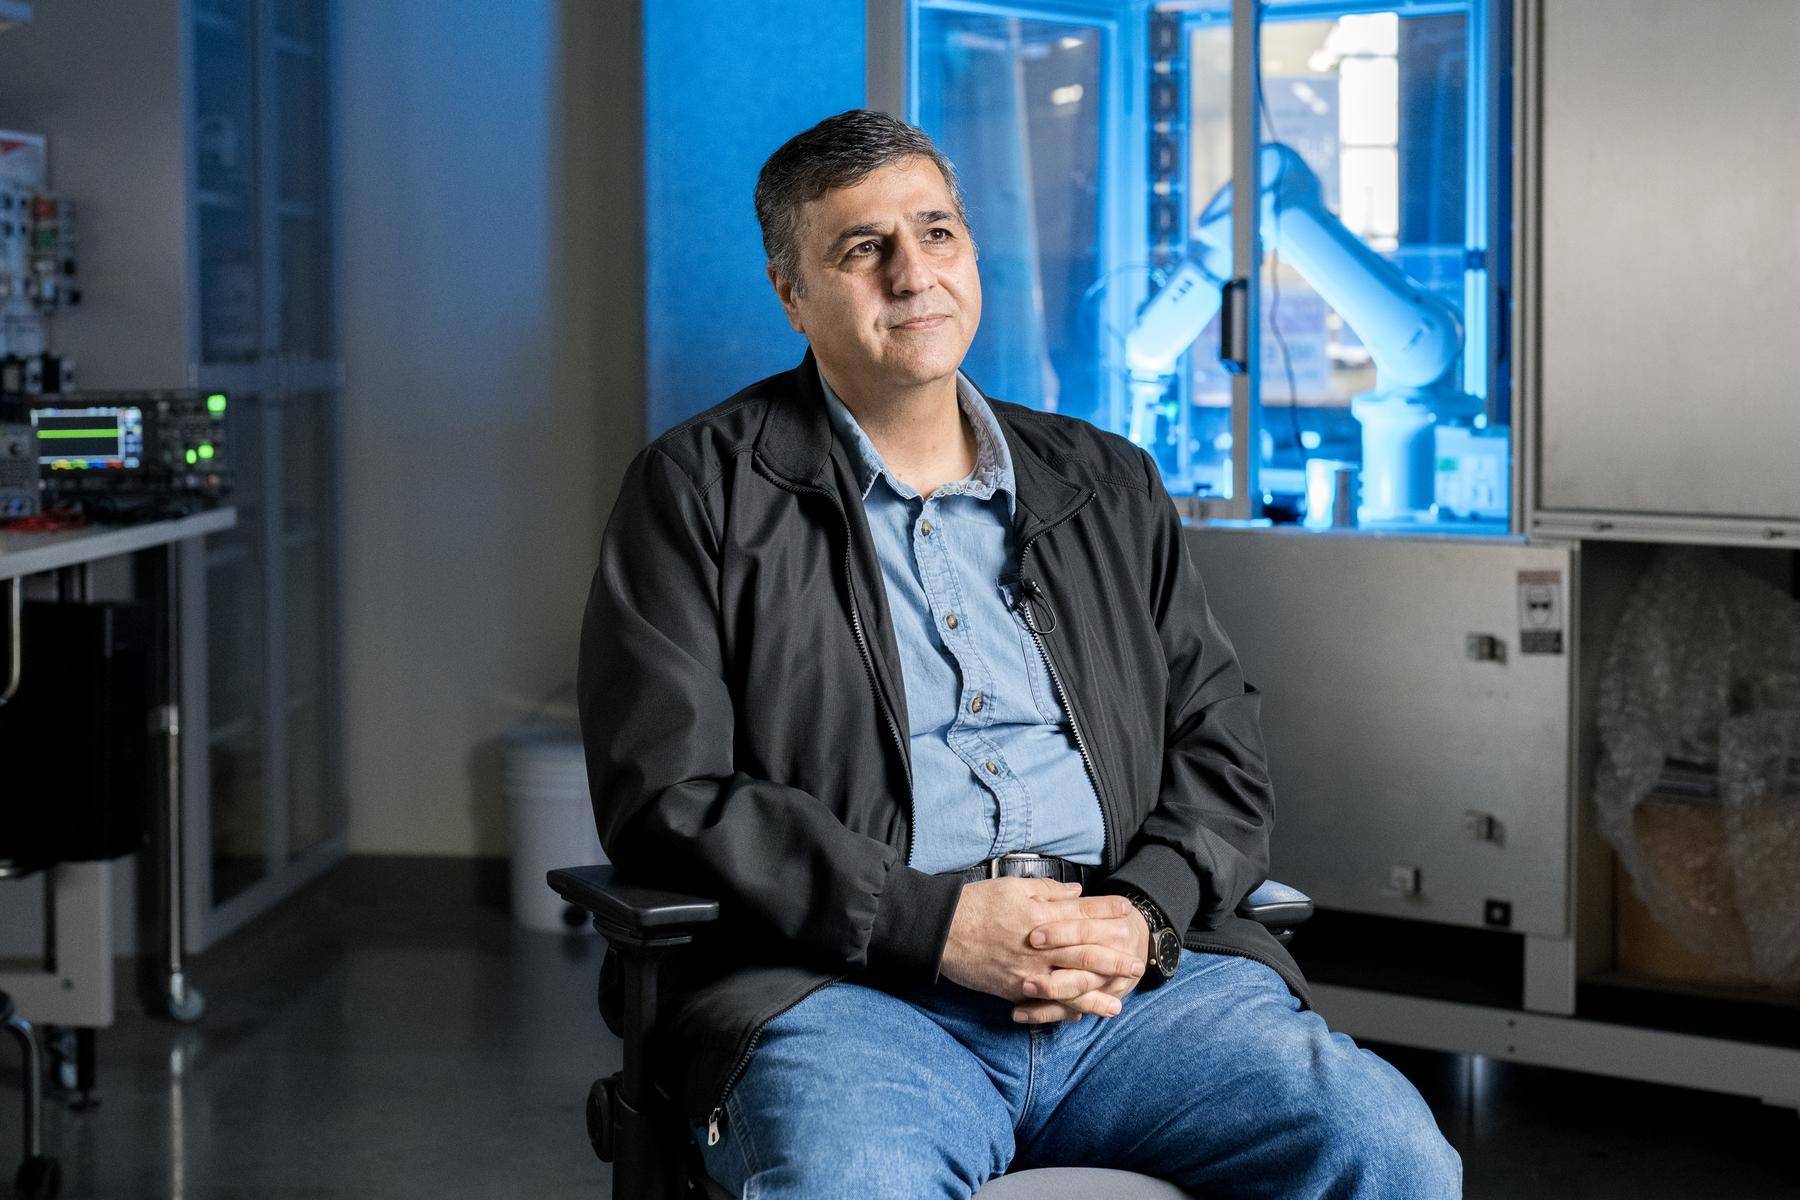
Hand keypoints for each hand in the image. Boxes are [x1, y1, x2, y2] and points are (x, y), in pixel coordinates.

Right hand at [937, 878, 1145, 1021]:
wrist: (942, 931)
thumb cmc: (977, 904)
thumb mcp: (1013, 886)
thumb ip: (1048, 891)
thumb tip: (1076, 894)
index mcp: (1041, 918)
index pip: (1083, 914)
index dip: (1107, 913)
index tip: (1127, 912)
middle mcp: (1040, 948)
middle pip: (1085, 954)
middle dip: (1114, 960)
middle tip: (1136, 965)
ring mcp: (1028, 972)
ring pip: (1069, 987)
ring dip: (1096, 996)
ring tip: (1116, 1005)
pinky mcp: (1014, 989)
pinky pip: (1044, 1003)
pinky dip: (1063, 1010)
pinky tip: (1078, 1014)